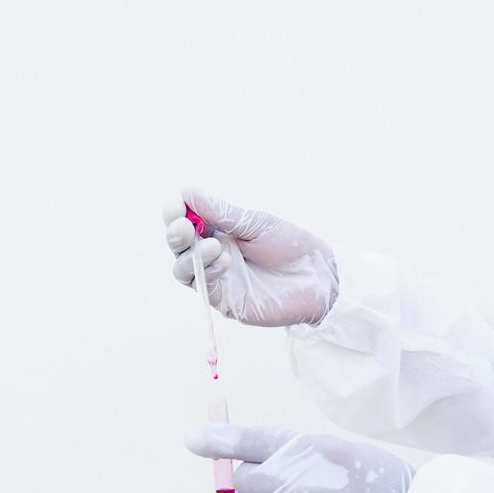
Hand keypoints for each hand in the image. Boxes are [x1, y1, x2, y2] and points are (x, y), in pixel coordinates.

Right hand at [162, 190, 338, 326]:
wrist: (318, 276)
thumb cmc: (290, 247)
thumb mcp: (255, 223)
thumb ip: (221, 213)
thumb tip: (187, 192)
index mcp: (217, 230)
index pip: (184, 221)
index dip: (175, 213)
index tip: (177, 206)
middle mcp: (211, 254)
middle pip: (179, 246)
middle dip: (176, 234)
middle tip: (184, 226)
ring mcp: (216, 278)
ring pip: (183, 269)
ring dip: (191, 255)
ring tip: (214, 246)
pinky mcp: (224, 300)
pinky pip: (204, 286)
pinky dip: (208, 271)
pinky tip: (224, 259)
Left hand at [186, 425, 413, 492]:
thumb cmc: (372, 488)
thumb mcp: (340, 453)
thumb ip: (287, 451)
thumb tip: (217, 451)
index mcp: (320, 449)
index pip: (256, 441)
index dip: (220, 441)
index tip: (193, 440)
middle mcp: (311, 484)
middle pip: (245, 481)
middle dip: (257, 485)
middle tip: (289, 492)